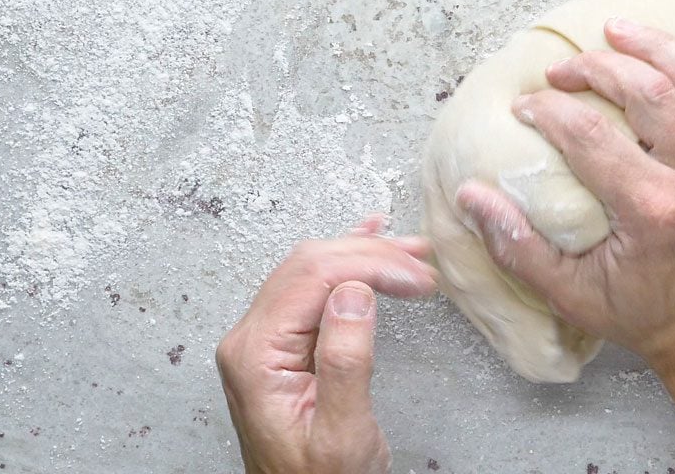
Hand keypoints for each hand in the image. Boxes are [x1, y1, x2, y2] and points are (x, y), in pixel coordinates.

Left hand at [216, 217, 436, 473]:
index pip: (313, 276)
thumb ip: (344, 362)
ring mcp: (264, 340)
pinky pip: (312, 287)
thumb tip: (353, 293)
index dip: (371, 264)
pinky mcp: (283, 346)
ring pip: (313, 268)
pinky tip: (367, 239)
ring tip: (411, 253)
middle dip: (371, 253)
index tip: (417, 276)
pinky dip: (346, 262)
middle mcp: (252, 340)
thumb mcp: (341, 434)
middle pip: (311, 263)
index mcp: (256, 355)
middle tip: (422, 265)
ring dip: (364, 253)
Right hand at [458, 13, 674, 472]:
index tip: (529, 105)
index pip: (588, 135)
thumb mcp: (573, 295)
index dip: (550, 110)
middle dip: (599, 68)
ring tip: (620, 31)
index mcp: (654, 211)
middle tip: (567, 68)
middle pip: (648, 93)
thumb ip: (517, 246)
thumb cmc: (649, 319)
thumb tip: (470, 195)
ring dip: (658, 48)